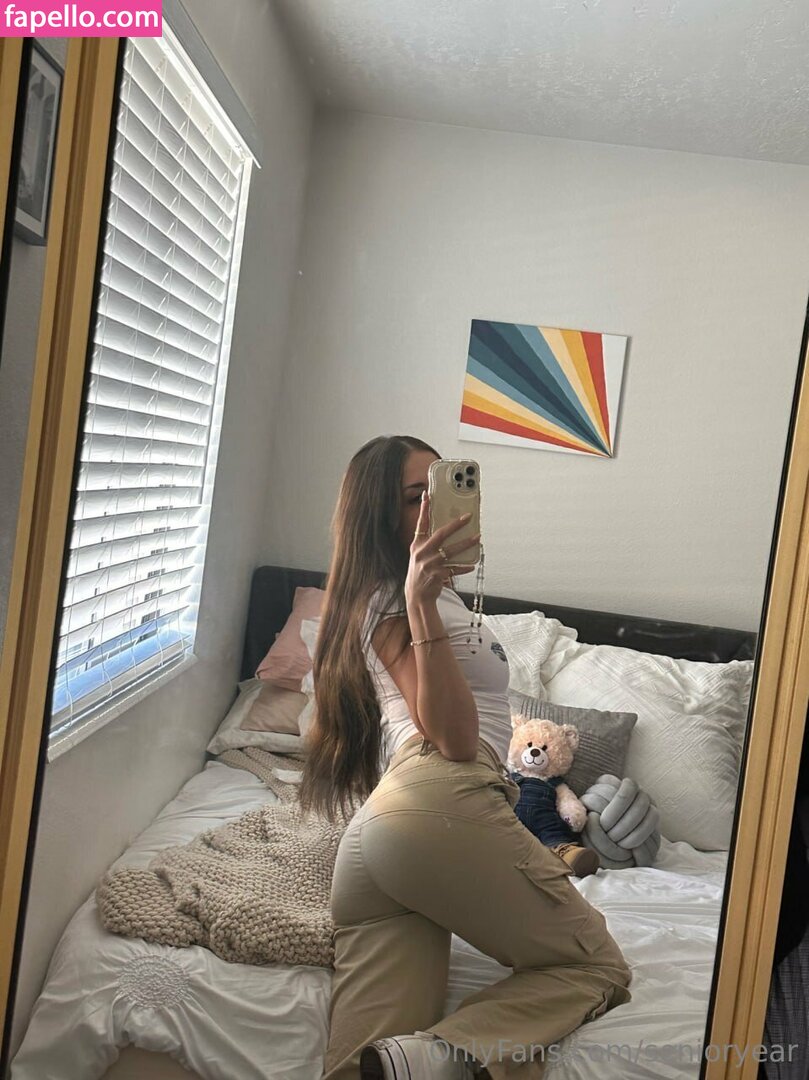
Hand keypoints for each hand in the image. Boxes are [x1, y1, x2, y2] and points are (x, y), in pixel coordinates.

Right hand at [405, 492, 480, 606]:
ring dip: (466, 544)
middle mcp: (422, 553)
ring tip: (477, 538)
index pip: (421, 523)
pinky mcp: (438, 575)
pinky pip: (455, 569)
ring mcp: (430, 564)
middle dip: (455, 525)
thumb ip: (429, 543)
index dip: (424, 509)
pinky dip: (464, 567)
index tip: (427, 495)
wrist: (417, 595)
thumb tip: (449, 530)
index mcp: (417, 545)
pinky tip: (472, 565)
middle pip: (441, 534)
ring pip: (451, 551)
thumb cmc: (420, 572)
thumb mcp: (419, 555)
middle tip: (468, 517)